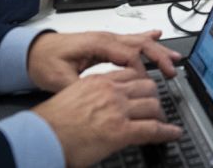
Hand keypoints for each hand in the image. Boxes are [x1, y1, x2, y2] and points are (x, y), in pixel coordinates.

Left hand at [27, 29, 181, 90]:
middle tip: (171, 70)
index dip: (139, 71)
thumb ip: (80, 85)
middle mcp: (105, 38)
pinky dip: (147, 37)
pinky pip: (131, 39)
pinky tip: (158, 35)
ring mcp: (107, 39)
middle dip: (158, 56)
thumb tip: (96, 93)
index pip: (127, 55)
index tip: (145, 85)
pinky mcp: (106, 43)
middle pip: (139, 44)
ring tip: (174, 58)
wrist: (33, 50)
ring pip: (139, 41)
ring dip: (158, 49)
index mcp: (96, 44)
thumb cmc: (44, 60)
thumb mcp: (58, 78)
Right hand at [32, 69, 182, 167]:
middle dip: (154, 96)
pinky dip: (167, 132)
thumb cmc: (49, 124)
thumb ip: (89, 95)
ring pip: (152, 104)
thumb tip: (96, 104)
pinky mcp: (121, 130)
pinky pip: (153, 129)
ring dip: (159, 113)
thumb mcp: (70, 97)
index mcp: (98, 82)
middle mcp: (111, 91)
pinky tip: (172, 133)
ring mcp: (118, 109)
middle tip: (156, 105)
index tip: (146, 87)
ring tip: (163, 120)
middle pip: (146, 85)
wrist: (39, 138)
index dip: (142, 81)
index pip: (130, 74)